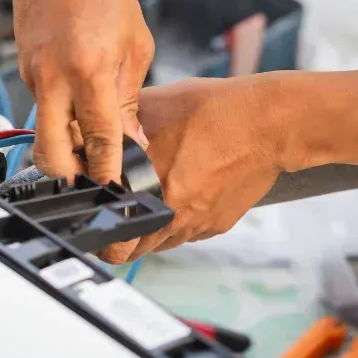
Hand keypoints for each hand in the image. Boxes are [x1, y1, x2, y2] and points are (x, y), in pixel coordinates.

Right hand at [14, 0, 154, 184]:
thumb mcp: (136, 45)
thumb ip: (130, 97)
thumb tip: (131, 140)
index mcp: (88, 71)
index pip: (98, 141)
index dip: (108, 172)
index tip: (117, 190)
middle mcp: (53, 78)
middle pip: (50, 154)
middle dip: (69, 178)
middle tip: (92, 182)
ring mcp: (32, 74)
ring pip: (43, 131)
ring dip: (65, 145)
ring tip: (92, 144)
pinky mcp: (22, 69)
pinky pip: (40, 106)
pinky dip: (59, 115)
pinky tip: (78, 105)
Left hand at [99, 77, 286, 263]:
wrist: (268, 124)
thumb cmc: (214, 111)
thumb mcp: (153, 107)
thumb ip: (118, 126)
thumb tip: (90, 129)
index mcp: (149, 190)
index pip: (113, 237)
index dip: (101, 232)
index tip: (98, 222)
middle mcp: (172, 216)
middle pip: (134, 250)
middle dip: (121, 238)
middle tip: (116, 218)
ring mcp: (197, 224)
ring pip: (161, 243)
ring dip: (149, 231)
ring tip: (148, 205)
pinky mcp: (217, 224)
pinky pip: (188, 233)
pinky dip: (178, 222)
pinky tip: (179, 196)